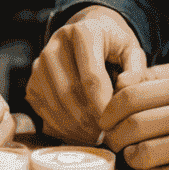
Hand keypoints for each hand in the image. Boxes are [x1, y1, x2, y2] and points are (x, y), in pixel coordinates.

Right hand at [26, 6, 146, 144]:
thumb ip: (136, 70)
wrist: (87, 36)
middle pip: (69, 92)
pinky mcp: (32, 80)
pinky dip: (61, 127)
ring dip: (75, 127)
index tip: (114, 124)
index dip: (103, 105)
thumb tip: (125, 88)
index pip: (91, 76)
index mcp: (84, 32)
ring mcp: (40, 62)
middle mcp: (56, 43)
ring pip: (54, 104)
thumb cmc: (113, 47)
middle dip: (88, 120)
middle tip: (105, 135)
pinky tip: (79, 133)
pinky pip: (43, 110)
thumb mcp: (132, 51)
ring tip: (94, 136)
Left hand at [99, 60, 168, 169]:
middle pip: (133, 125)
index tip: (107, 121)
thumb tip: (119, 85)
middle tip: (115, 144)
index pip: (131, 94)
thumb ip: (162, 77)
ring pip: (145, 155)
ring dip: (133, 161)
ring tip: (137, 159)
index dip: (109, 111)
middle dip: (116, 138)